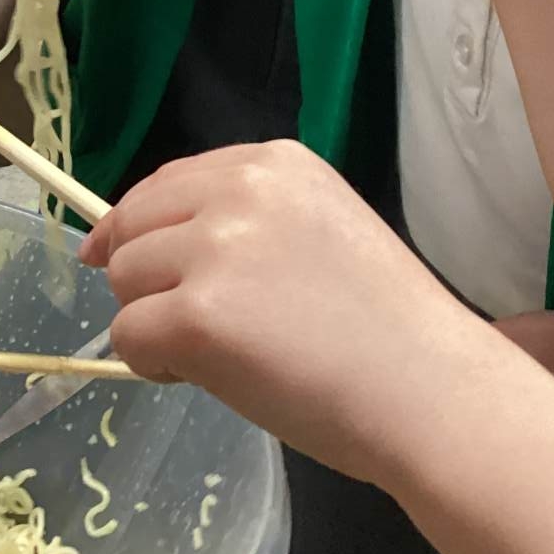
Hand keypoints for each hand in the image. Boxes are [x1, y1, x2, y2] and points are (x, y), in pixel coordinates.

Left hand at [81, 140, 486, 486]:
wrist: (429, 390)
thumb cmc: (387, 328)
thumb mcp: (322, 230)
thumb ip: (249, 223)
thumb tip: (152, 246)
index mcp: (276, 163)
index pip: (169, 182)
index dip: (141, 226)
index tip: (134, 261)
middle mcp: (241, 190)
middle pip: (134, 225)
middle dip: (145, 277)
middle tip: (192, 324)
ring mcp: (216, 250)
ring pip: (124, 281)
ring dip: (150, 320)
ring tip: (212, 354)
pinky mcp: (197, 315)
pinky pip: (127, 336)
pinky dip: (150, 364)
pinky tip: (203, 376)